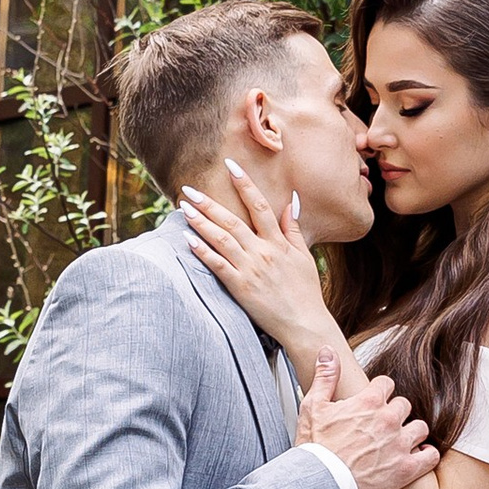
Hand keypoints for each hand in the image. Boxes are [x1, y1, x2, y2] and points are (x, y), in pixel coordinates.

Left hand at [178, 165, 341, 369]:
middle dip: (209, 202)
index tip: (230, 165)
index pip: (260, 205)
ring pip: (221, 239)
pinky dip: (202, 252)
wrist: (305, 324)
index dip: (244, 183)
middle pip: (232, 220)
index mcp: (278, 242)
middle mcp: (263, 252)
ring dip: (201, 222)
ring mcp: (250, 269)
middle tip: (188, 188)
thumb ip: (293, 228)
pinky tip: (188, 239)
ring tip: (183, 208)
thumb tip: (291, 200)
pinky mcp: (240, 288)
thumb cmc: (305, 292)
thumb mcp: (304, 256)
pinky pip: (218, 266)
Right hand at [299, 348, 436, 488]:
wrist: (319, 482)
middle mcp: (388, 419)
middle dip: (395, 412)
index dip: (380, 392)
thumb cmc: (315, 448)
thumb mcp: (313, 406)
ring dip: (412, 432)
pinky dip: (425, 456)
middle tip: (383, 425)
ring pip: (420, 427)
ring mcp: (399, 444)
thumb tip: (328, 352)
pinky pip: (430, 456)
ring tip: (399, 441)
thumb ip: (325, 376)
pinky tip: (416, 457)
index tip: (375, 402)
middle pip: (405, 405)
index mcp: (368, 402)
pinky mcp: (405, 468)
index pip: (387, 383)